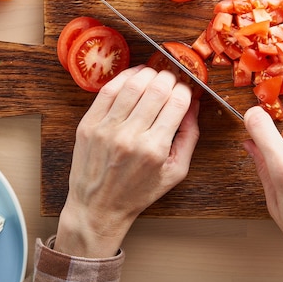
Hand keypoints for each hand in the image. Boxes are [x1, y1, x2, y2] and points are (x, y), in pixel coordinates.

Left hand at [55, 66, 199, 258]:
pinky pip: (108, 90)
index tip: (186, 90)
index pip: (177, 102)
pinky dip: (125, 77)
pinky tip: (135, 76)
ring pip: (133, 84)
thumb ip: (190, 137)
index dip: (185, 90)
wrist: (98, 208)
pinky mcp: (89, 124)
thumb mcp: (175, 172)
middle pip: (157, 89)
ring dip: (149, 74)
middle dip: (170, 79)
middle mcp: (130, 136)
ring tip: (155, 75)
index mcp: (155, 149)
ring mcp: (107, 129)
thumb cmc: (138, 192)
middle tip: (172, 80)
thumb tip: (193, 104)